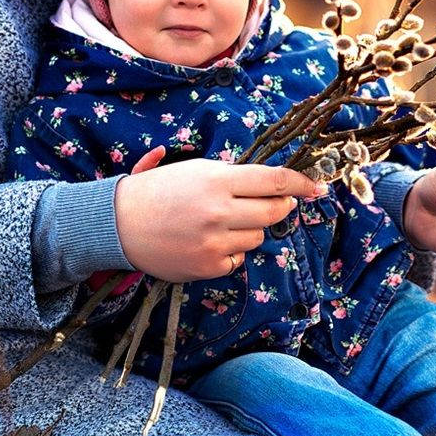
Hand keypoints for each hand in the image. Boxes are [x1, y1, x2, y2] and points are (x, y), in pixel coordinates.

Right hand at [114, 148, 325, 282]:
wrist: (119, 224)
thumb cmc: (158, 191)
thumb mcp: (194, 169)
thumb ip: (232, 175)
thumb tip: (272, 183)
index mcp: (217, 180)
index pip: (274, 180)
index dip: (300, 183)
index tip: (316, 187)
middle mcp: (219, 212)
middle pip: (274, 211)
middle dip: (281, 206)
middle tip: (276, 203)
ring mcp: (214, 243)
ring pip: (257, 236)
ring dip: (249, 228)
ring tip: (221, 222)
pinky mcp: (208, 267)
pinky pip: (239, 259)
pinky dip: (231, 251)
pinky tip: (208, 242)